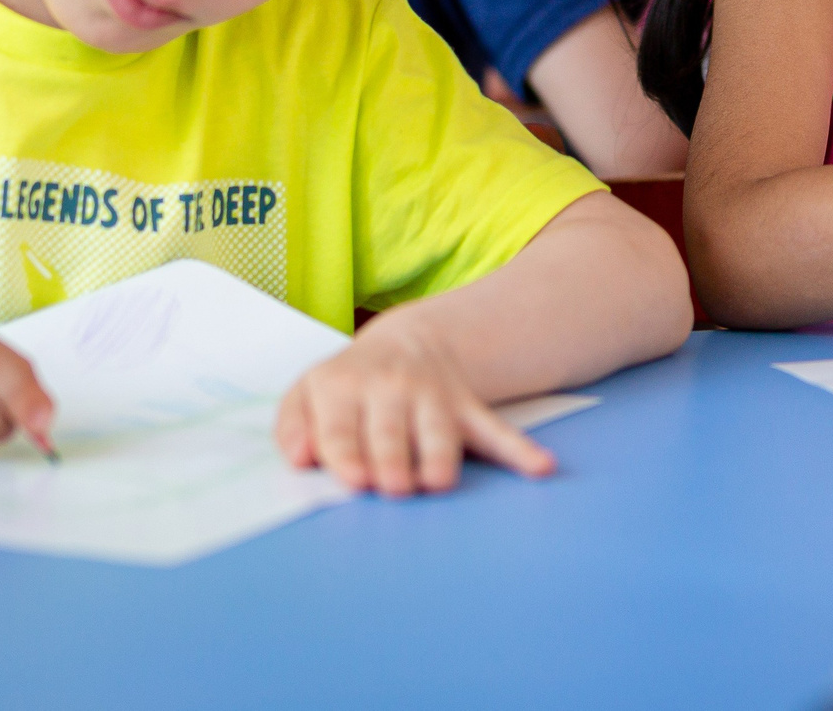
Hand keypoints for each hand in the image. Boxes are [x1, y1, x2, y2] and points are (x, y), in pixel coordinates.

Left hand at [275, 310, 555, 497]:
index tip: (354, 480)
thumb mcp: (308, 393)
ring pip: (440, 432)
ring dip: (440, 456)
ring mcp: (433, 398)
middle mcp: (390, 389)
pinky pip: (496, 431)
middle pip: (390, 433)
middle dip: (392, 460)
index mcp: (343, 387)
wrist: (408, 342)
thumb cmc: (347, 386)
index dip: (346, 454)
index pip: (340, 428)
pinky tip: (540, 467)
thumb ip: (293, 426)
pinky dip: (519, 451)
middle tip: (395, 488)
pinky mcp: (467, 409)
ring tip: (438, 481)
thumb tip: (298, 459)